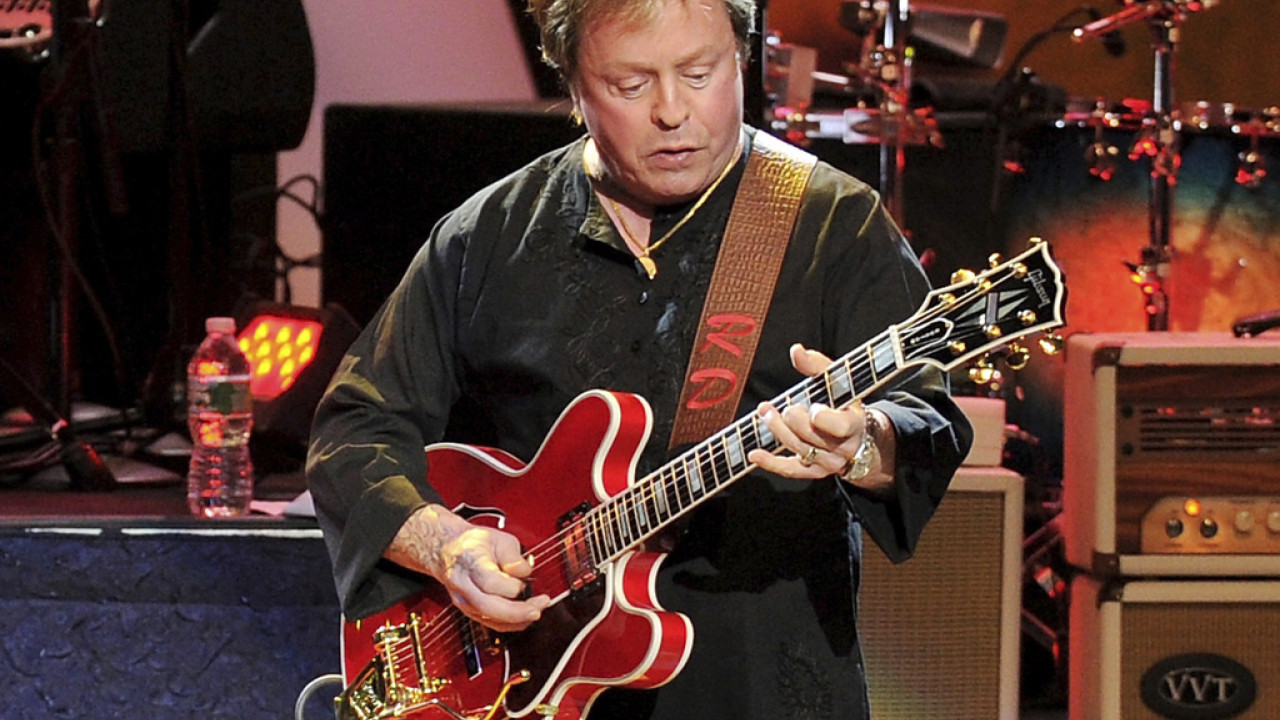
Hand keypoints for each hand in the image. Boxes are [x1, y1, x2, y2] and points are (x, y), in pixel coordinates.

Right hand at [386, 504, 551, 631]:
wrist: (447, 551)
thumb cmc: (472, 543)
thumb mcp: (497, 538)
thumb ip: (512, 555)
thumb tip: (524, 572)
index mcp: (470, 562)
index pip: (489, 582)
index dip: (511, 586)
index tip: (525, 581)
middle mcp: (463, 585)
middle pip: (488, 607)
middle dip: (518, 612)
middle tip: (539, 607)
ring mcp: (464, 601)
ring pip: (490, 620)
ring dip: (518, 620)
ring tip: (537, 609)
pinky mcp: (469, 611)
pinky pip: (491, 623)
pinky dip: (511, 623)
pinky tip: (525, 615)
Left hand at [748, 344, 893, 492]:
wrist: (859, 436)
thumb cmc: (846, 404)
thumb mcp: (839, 382)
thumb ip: (817, 366)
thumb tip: (796, 350)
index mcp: (854, 423)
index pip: (841, 426)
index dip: (824, 419)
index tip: (814, 408)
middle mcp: (843, 447)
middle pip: (813, 437)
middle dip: (793, 420)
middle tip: (783, 407)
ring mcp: (828, 462)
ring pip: (799, 450)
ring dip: (777, 429)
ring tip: (765, 411)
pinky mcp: (814, 472)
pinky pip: (791, 470)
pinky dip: (770, 463)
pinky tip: (754, 454)